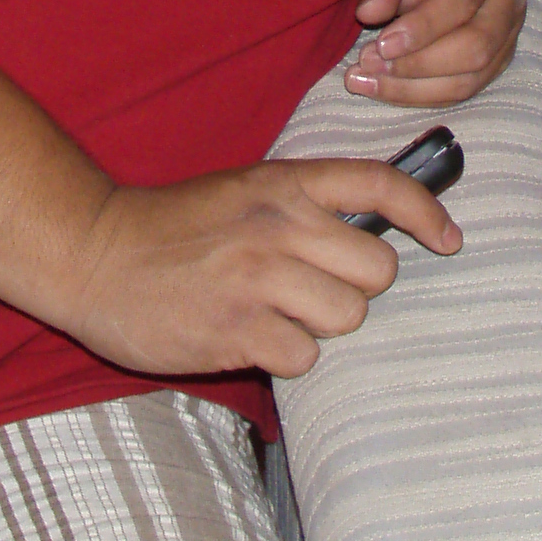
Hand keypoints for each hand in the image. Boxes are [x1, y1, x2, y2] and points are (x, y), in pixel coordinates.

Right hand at [56, 157, 461, 380]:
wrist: (92, 253)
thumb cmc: (172, 229)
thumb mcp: (242, 193)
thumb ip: (303, 206)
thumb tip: (381, 229)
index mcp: (282, 184)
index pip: (380, 183)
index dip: (427, 212)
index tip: (448, 240)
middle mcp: (277, 225)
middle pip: (378, 267)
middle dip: (356, 287)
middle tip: (313, 290)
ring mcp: (257, 278)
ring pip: (347, 316)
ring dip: (319, 326)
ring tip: (273, 314)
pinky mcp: (236, 329)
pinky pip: (304, 357)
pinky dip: (284, 357)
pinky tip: (248, 337)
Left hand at [343, 0, 525, 104]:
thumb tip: (368, 11)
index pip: (462, 0)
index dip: (422, 28)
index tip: (381, 44)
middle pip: (474, 47)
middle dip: (416, 65)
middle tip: (367, 64)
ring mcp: (508, 34)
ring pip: (470, 78)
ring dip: (413, 88)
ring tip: (367, 82)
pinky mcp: (498, 59)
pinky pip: (464, 89)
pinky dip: (422, 95)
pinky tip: (385, 89)